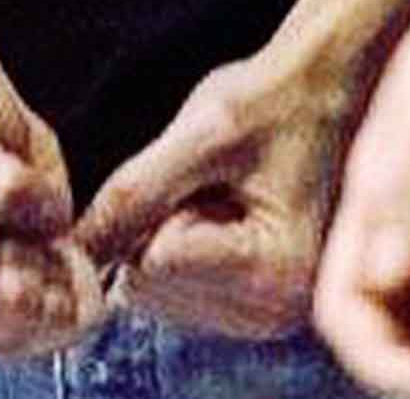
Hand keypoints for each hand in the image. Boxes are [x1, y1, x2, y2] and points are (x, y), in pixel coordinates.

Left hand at [72, 50, 342, 335]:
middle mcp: (276, 312)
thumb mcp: (202, 133)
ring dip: (171, 237)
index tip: (198, 168)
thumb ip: (136, 193)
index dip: (153, 207)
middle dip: (161, 226)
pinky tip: (226, 213)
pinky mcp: (258, 309)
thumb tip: (76, 249)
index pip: (152, 263)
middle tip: (216, 180)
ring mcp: (269, 317)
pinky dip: (184, 250)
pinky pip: (178, 291)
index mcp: (272, 271)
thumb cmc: (275, 100)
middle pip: (151, 287)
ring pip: (158, 292)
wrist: (332, 91)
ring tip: (225, 194)